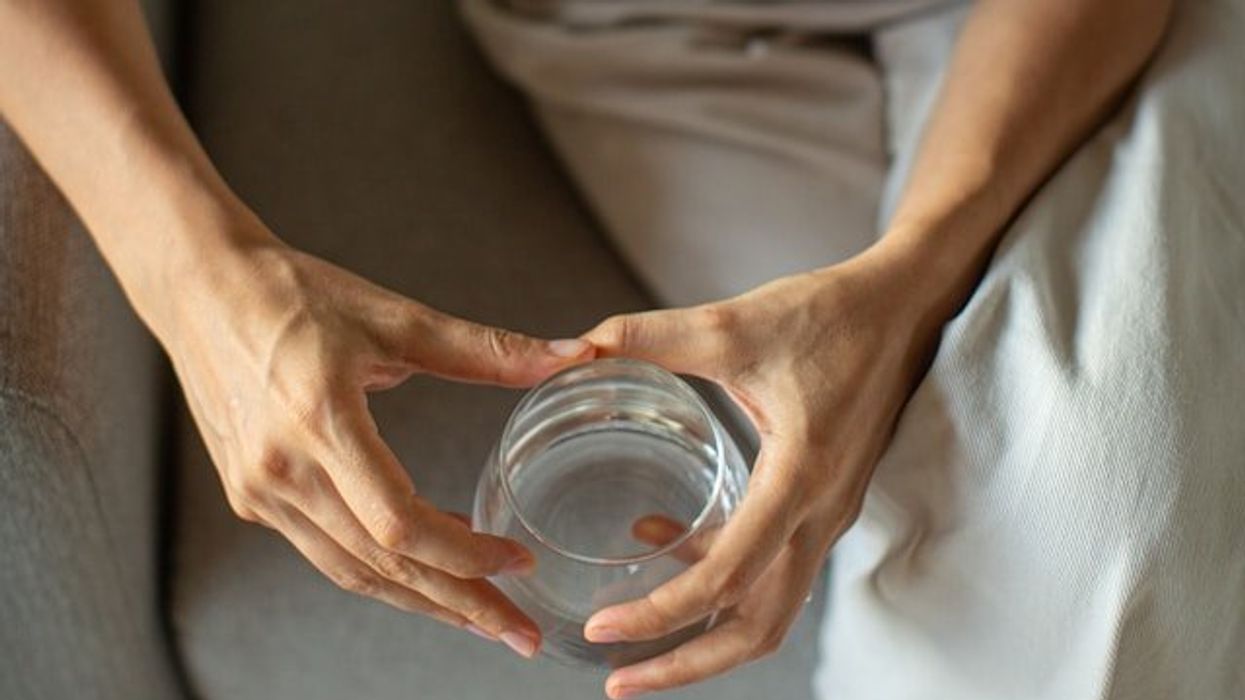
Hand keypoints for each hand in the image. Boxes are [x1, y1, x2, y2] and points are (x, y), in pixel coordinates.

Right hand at [155, 232, 591, 658]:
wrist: (201, 288)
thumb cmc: (293, 294)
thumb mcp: (395, 317)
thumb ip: (487, 350)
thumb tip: (572, 357)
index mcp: (319, 420)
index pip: (399, 523)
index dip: (465, 554)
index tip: (518, 562)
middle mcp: (282, 469)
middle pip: (380, 565)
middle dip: (457, 605)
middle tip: (519, 634)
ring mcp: (259, 490)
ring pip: (350, 571)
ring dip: (420, 599)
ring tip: (481, 617)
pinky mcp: (251, 495)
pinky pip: (325, 551)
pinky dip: (379, 568)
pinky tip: (424, 566)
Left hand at [581, 247, 943, 696]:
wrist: (907, 304)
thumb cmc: (832, 315)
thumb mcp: (733, 324)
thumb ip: (650, 337)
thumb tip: (574, 348)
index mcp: (799, 477)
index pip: (727, 577)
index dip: (660, 614)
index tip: (602, 629)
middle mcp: (820, 512)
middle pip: (758, 627)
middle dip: (687, 664)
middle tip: (619, 681)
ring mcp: (827, 512)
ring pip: (769, 606)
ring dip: (704, 630)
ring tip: (634, 633)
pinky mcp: (822, 500)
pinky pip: (773, 563)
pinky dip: (718, 572)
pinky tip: (659, 533)